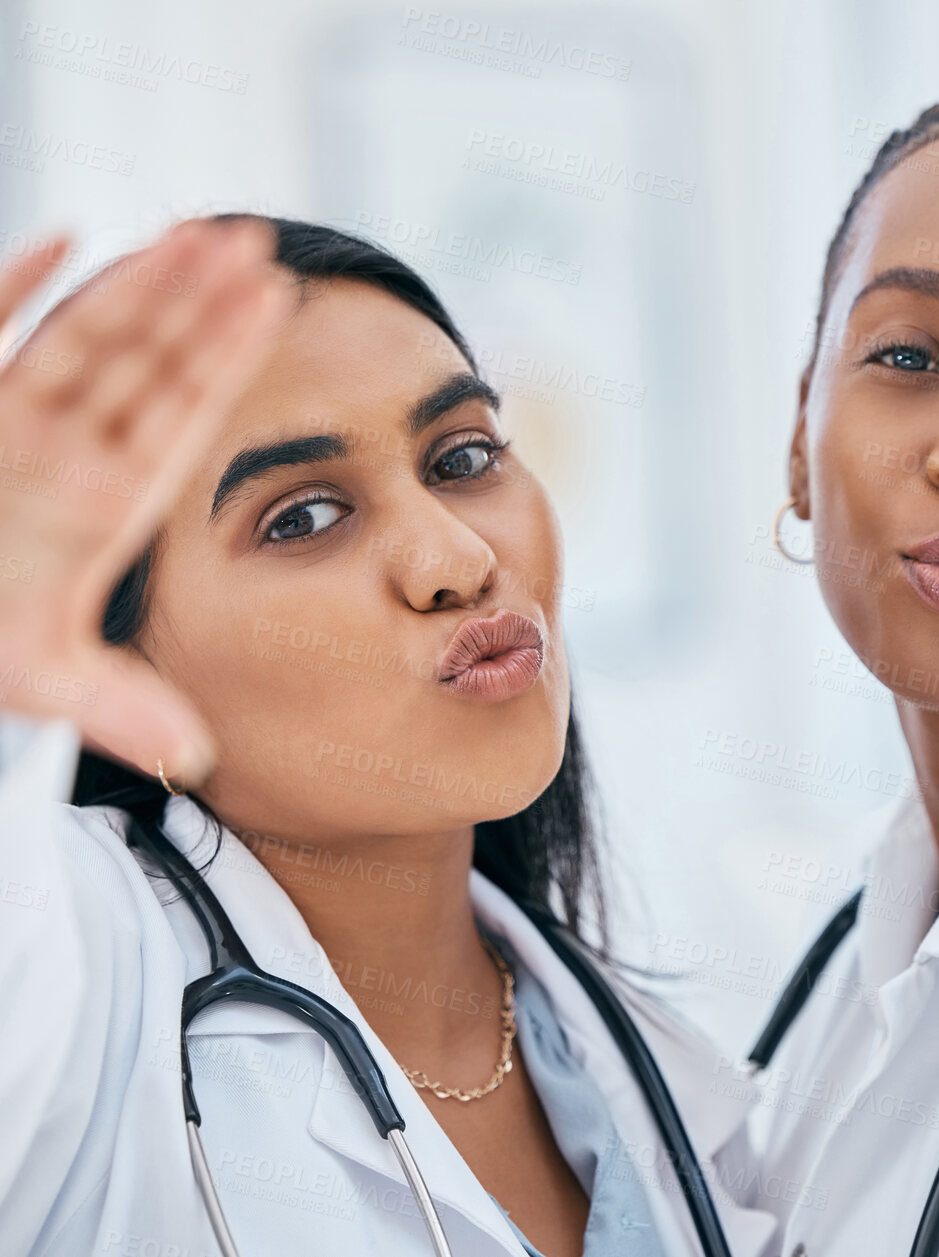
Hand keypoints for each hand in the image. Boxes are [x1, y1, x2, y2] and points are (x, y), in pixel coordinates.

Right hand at [0, 218, 291, 783]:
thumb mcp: (34, 675)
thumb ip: (116, 706)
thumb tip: (198, 761)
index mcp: (100, 500)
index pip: (178, 412)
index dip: (226, 358)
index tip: (279, 305)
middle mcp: (60, 449)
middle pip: (140, 357)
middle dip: (194, 300)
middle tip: (257, 242)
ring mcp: (4, 420)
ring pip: (76, 333)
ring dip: (131, 281)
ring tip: (193, 229)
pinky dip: (11, 286)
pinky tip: (63, 239)